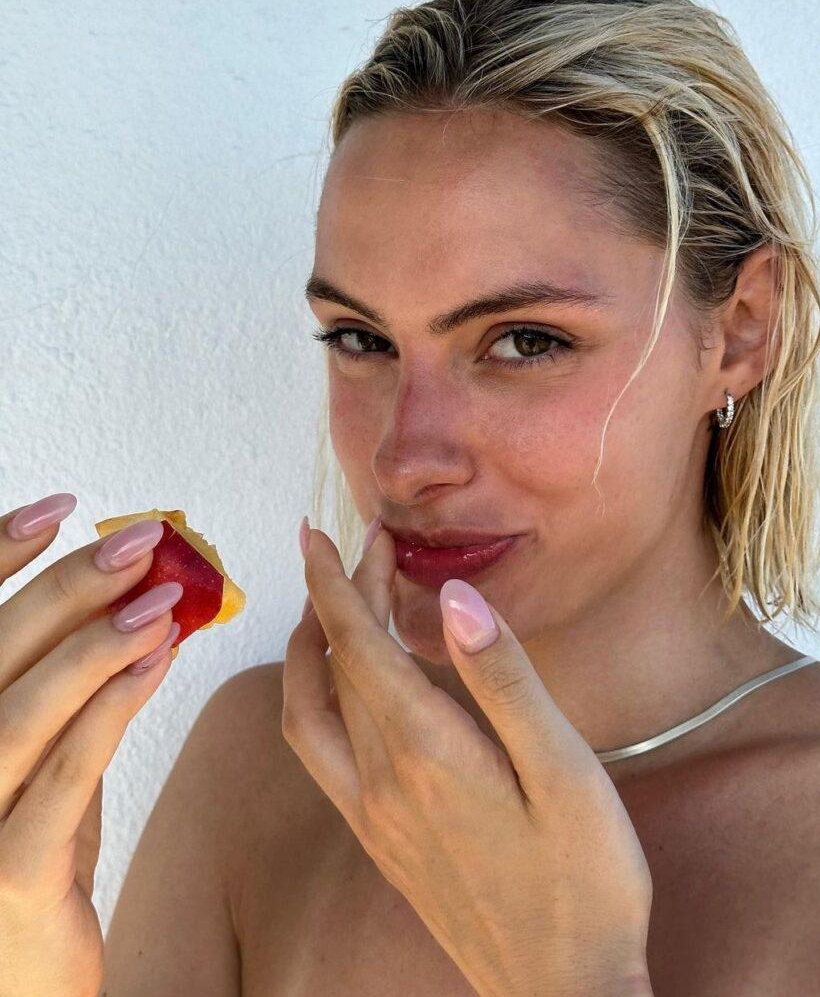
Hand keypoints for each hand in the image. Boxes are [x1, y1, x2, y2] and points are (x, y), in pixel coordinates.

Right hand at [0, 493, 182, 996]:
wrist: (22, 981)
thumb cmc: (34, 857)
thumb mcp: (41, 761)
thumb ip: (65, 691)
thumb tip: (125, 601)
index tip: (61, 509)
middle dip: (68, 586)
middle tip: (143, 541)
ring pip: (23, 710)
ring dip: (97, 642)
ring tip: (164, 596)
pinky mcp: (12, 873)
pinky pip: (65, 776)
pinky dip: (112, 710)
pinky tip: (160, 662)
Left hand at [282, 519, 653, 996]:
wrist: (562, 991)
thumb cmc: (583, 880)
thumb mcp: (566, 770)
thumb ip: (506, 680)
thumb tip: (456, 600)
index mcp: (425, 752)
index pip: (358, 644)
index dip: (339, 582)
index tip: (325, 534)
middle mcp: (381, 782)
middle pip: (335, 667)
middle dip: (337, 598)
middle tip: (358, 549)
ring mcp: (372, 817)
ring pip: (310, 713)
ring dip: (310, 650)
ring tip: (328, 606)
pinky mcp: (379, 841)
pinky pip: (320, 755)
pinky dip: (314, 702)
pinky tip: (343, 692)